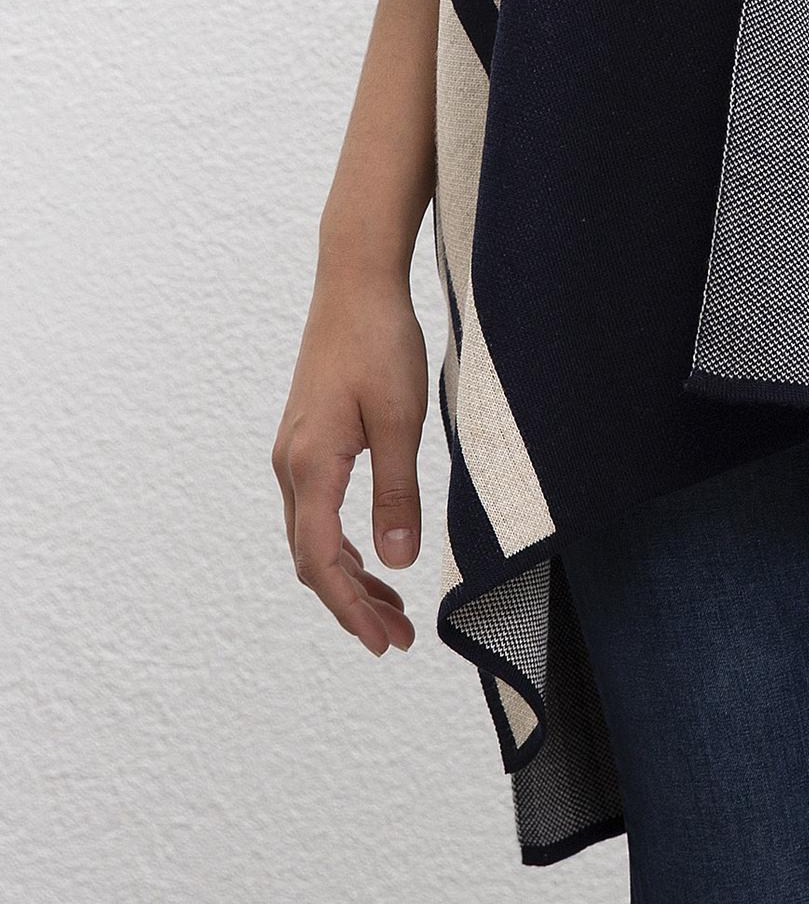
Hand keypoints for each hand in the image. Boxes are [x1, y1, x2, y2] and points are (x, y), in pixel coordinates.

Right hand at [272, 261, 429, 654]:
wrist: (354, 283)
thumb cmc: (381, 343)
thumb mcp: (402, 419)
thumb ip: (398, 494)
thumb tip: (399, 565)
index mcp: (311, 466)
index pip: (321, 562)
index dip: (350, 609)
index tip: (382, 642)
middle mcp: (290, 466)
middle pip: (312, 559)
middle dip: (352, 604)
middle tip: (397, 639)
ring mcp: (293, 453)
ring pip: (313, 537)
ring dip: (349, 577)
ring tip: (392, 610)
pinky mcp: (305, 440)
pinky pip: (316, 511)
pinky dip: (341, 544)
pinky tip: (371, 556)